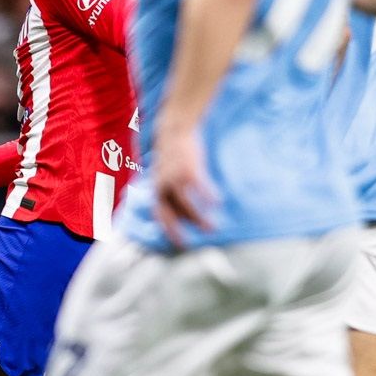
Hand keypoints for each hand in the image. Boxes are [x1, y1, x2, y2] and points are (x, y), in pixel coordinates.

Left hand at [153, 127, 214, 247]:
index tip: (179, 243)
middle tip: (190, 246)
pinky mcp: (189, 167)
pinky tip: (218, 202)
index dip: (167, 230)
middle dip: (178, 231)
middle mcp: (163, 186)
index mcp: (157, 189)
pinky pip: (199, 186)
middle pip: (170, 214)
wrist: (174, 130)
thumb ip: (170, 192)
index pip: (158, 215)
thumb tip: (183, 212)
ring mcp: (175, 177)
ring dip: (199, 218)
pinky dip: (208, 195)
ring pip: (186, 204)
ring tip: (213, 228)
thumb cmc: (173, 156)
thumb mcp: (166, 175)